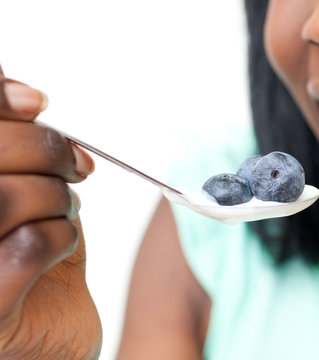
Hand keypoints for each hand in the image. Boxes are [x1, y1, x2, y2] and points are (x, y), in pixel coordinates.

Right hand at [0, 65, 100, 359]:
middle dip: (47, 150)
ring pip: (4, 198)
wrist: (52, 336)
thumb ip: (19, 146)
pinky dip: (61, 236)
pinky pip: (27, 247)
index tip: (36, 102)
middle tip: (78, 167)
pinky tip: (62, 245)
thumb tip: (25, 94)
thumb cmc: (35, 257)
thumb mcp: (28, 191)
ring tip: (68, 210)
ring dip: (56, 197)